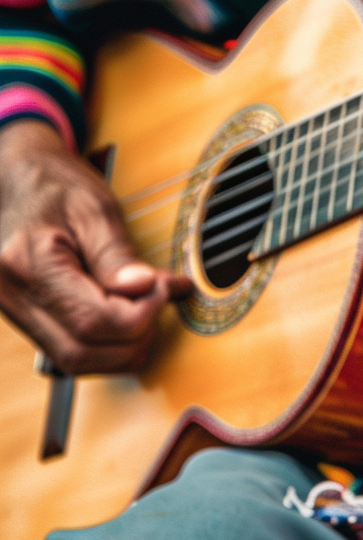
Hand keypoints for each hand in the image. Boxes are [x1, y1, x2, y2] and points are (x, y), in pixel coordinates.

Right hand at [0, 121, 191, 373]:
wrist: (16, 178)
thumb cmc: (54, 184)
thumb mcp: (94, 207)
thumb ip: (117, 253)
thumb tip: (145, 290)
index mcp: (28, 265)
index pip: (93, 321)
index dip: (143, 314)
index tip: (169, 288)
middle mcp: (12, 298)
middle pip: (82, 353)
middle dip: (134, 338)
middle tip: (162, 301)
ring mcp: (14, 312)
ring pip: (75, 361)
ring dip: (121, 348)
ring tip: (148, 308)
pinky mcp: (26, 317)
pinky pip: (68, 349)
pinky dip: (105, 344)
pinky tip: (128, 316)